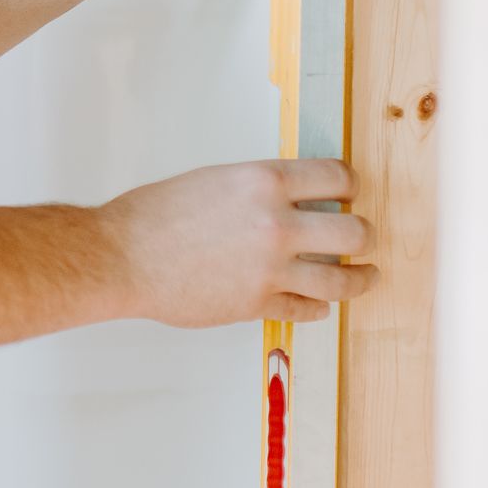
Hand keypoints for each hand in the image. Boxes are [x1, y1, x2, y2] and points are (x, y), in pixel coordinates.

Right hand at [96, 158, 376, 327]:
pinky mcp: (258, 304)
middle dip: (365, 236)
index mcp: (265, 182)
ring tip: (366, 277)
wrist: (122, 256)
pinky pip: (307, 309)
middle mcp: (277, 224)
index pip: (339, 178)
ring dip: (361, 279)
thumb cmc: (157, 214)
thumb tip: (294, 200)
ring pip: (342, 280)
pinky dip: (317, 307)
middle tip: (363, 239)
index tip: (351, 195)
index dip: (351, 187)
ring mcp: (270, 269)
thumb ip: (261, 189)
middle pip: (356, 232)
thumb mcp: (218, 179)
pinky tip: (319, 304)